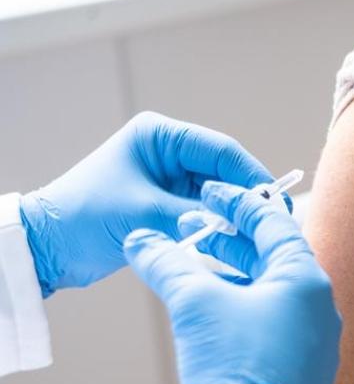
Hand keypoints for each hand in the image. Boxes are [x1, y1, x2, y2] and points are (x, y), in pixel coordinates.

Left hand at [19, 111, 272, 296]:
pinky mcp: (168, 203)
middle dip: (246, 198)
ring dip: (232, 216)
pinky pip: (205, 212)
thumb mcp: (150, 214)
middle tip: (272, 224)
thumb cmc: (87, 218)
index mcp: (159, 136)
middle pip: (225, 172)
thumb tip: (246, 220)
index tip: (274, 203)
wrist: (50, 246)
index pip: (222, 150)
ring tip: (253, 237)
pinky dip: (217, 227)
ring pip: (218, 195)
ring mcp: (169, 179)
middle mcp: (168, 152)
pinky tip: (232, 242)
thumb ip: (202, 215)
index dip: (252, 176)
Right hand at [122, 181, 340, 383]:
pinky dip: (247, 309)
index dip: (237, 202)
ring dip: (237, 277)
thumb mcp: (193, 301)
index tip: (208, 193)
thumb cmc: (232, 363)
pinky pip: (278, 326)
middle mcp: (323, 309)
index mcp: (307, 281)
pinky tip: (217, 314)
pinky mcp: (307, 373)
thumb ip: (167, 262)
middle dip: (234, 241)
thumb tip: (141, 240)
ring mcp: (320, 344)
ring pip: (276, 294)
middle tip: (196, 229)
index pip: (274, 223)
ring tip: (198, 269)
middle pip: (277, 258)